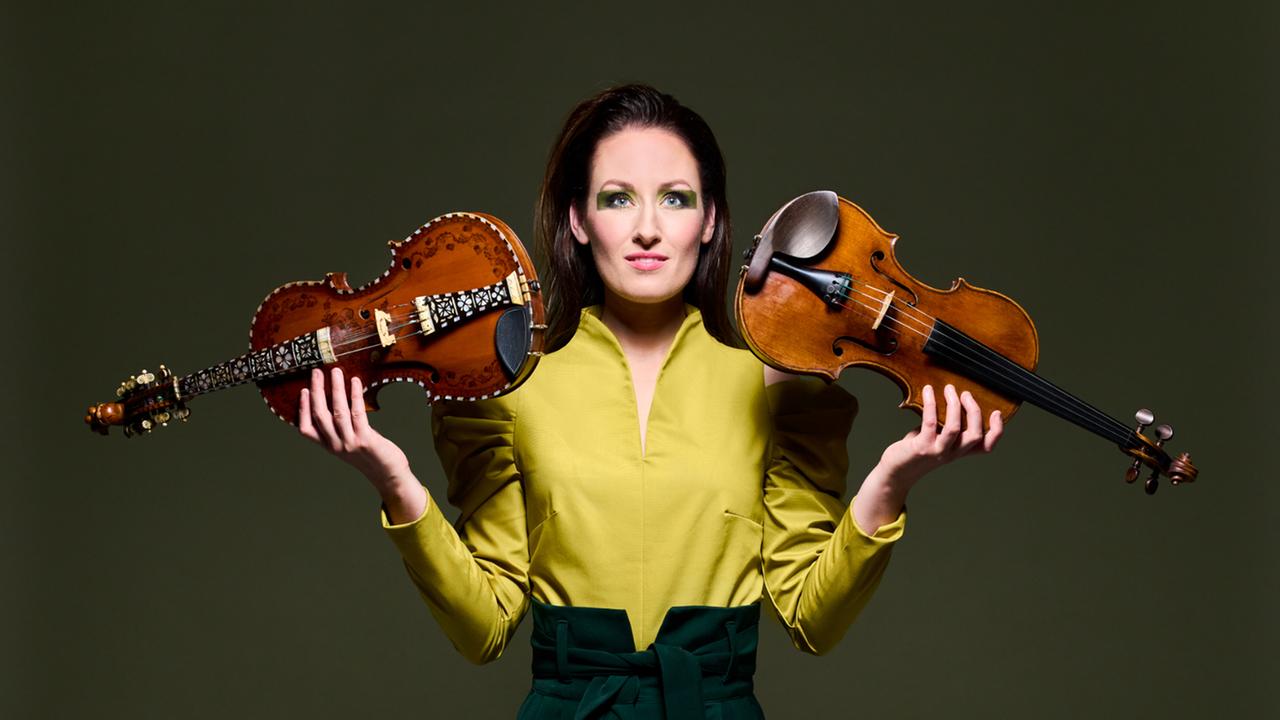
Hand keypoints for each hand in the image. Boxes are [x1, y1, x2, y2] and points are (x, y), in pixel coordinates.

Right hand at [297, 367, 410, 492]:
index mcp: (329, 446)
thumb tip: (336, 401)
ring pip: (338, 411)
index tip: (303, 390)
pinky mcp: (366, 440)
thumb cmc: (369, 456)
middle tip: (317, 372)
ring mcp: (350, 443)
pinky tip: (355, 382)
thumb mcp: (348, 445)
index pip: (306, 429)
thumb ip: (339, 429)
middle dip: (317, 391)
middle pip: (320, 415)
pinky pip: (358, 413)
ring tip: (335, 372)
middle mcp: (336, 445)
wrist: (388, 475)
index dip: (302, 409)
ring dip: (336, 389)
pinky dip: (355, 395)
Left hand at [878, 383, 1003, 490]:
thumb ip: (946, 425)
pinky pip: (930, 422)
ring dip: (954, 405)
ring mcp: (937, 451)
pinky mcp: (921, 447)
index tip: (997, 413)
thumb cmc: (916, 451)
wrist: (896, 471)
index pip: (987, 446)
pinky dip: (931, 404)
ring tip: (949, 389)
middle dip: (974, 411)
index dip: (997, 431)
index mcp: (959, 451)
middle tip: (965, 394)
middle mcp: (952, 453)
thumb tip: (950, 398)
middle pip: (975, 435)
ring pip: (954, 428)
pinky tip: (928, 391)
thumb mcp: (937, 438)